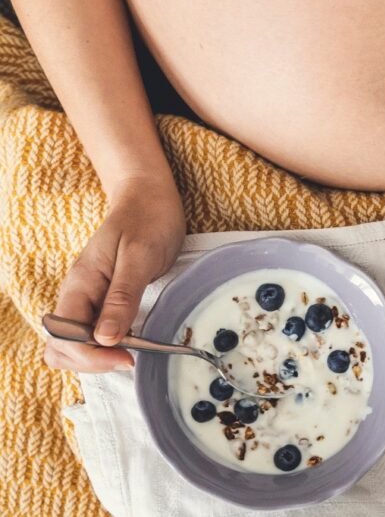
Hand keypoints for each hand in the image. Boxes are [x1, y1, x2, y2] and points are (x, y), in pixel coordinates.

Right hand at [43, 175, 185, 372]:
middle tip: (131, 357)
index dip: (91, 356)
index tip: (127, 357)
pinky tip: (131, 340)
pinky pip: (93, 332)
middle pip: (62, 348)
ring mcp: (89, 297)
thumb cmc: (147, 219)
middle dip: (91, 361)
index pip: (64, 338)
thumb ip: (122, 296)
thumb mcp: (139, 256)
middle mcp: (78, 294)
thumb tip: (105, 339)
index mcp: (80, 284)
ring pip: (74, 344)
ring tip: (132, 350)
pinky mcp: (104, 299)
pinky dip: (107, 345)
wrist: (149, 196)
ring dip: (97, 356)